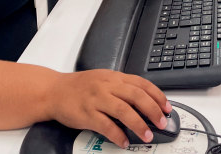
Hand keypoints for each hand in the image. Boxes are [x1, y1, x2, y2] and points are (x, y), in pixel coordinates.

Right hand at [52, 70, 170, 147]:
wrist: (53, 91)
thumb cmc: (80, 87)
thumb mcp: (104, 80)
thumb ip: (122, 88)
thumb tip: (144, 101)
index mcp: (114, 77)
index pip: (142, 84)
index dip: (157, 96)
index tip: (166, 108)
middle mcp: (107, 86)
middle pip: (137, 96)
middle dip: (153, 111)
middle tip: (161, 122)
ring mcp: (97, 99)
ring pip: (123, 110)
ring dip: (138, 124)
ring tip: (146, 136)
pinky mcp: (86, 113)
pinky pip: (105, 125)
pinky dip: (117, 135)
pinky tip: (124, 142)